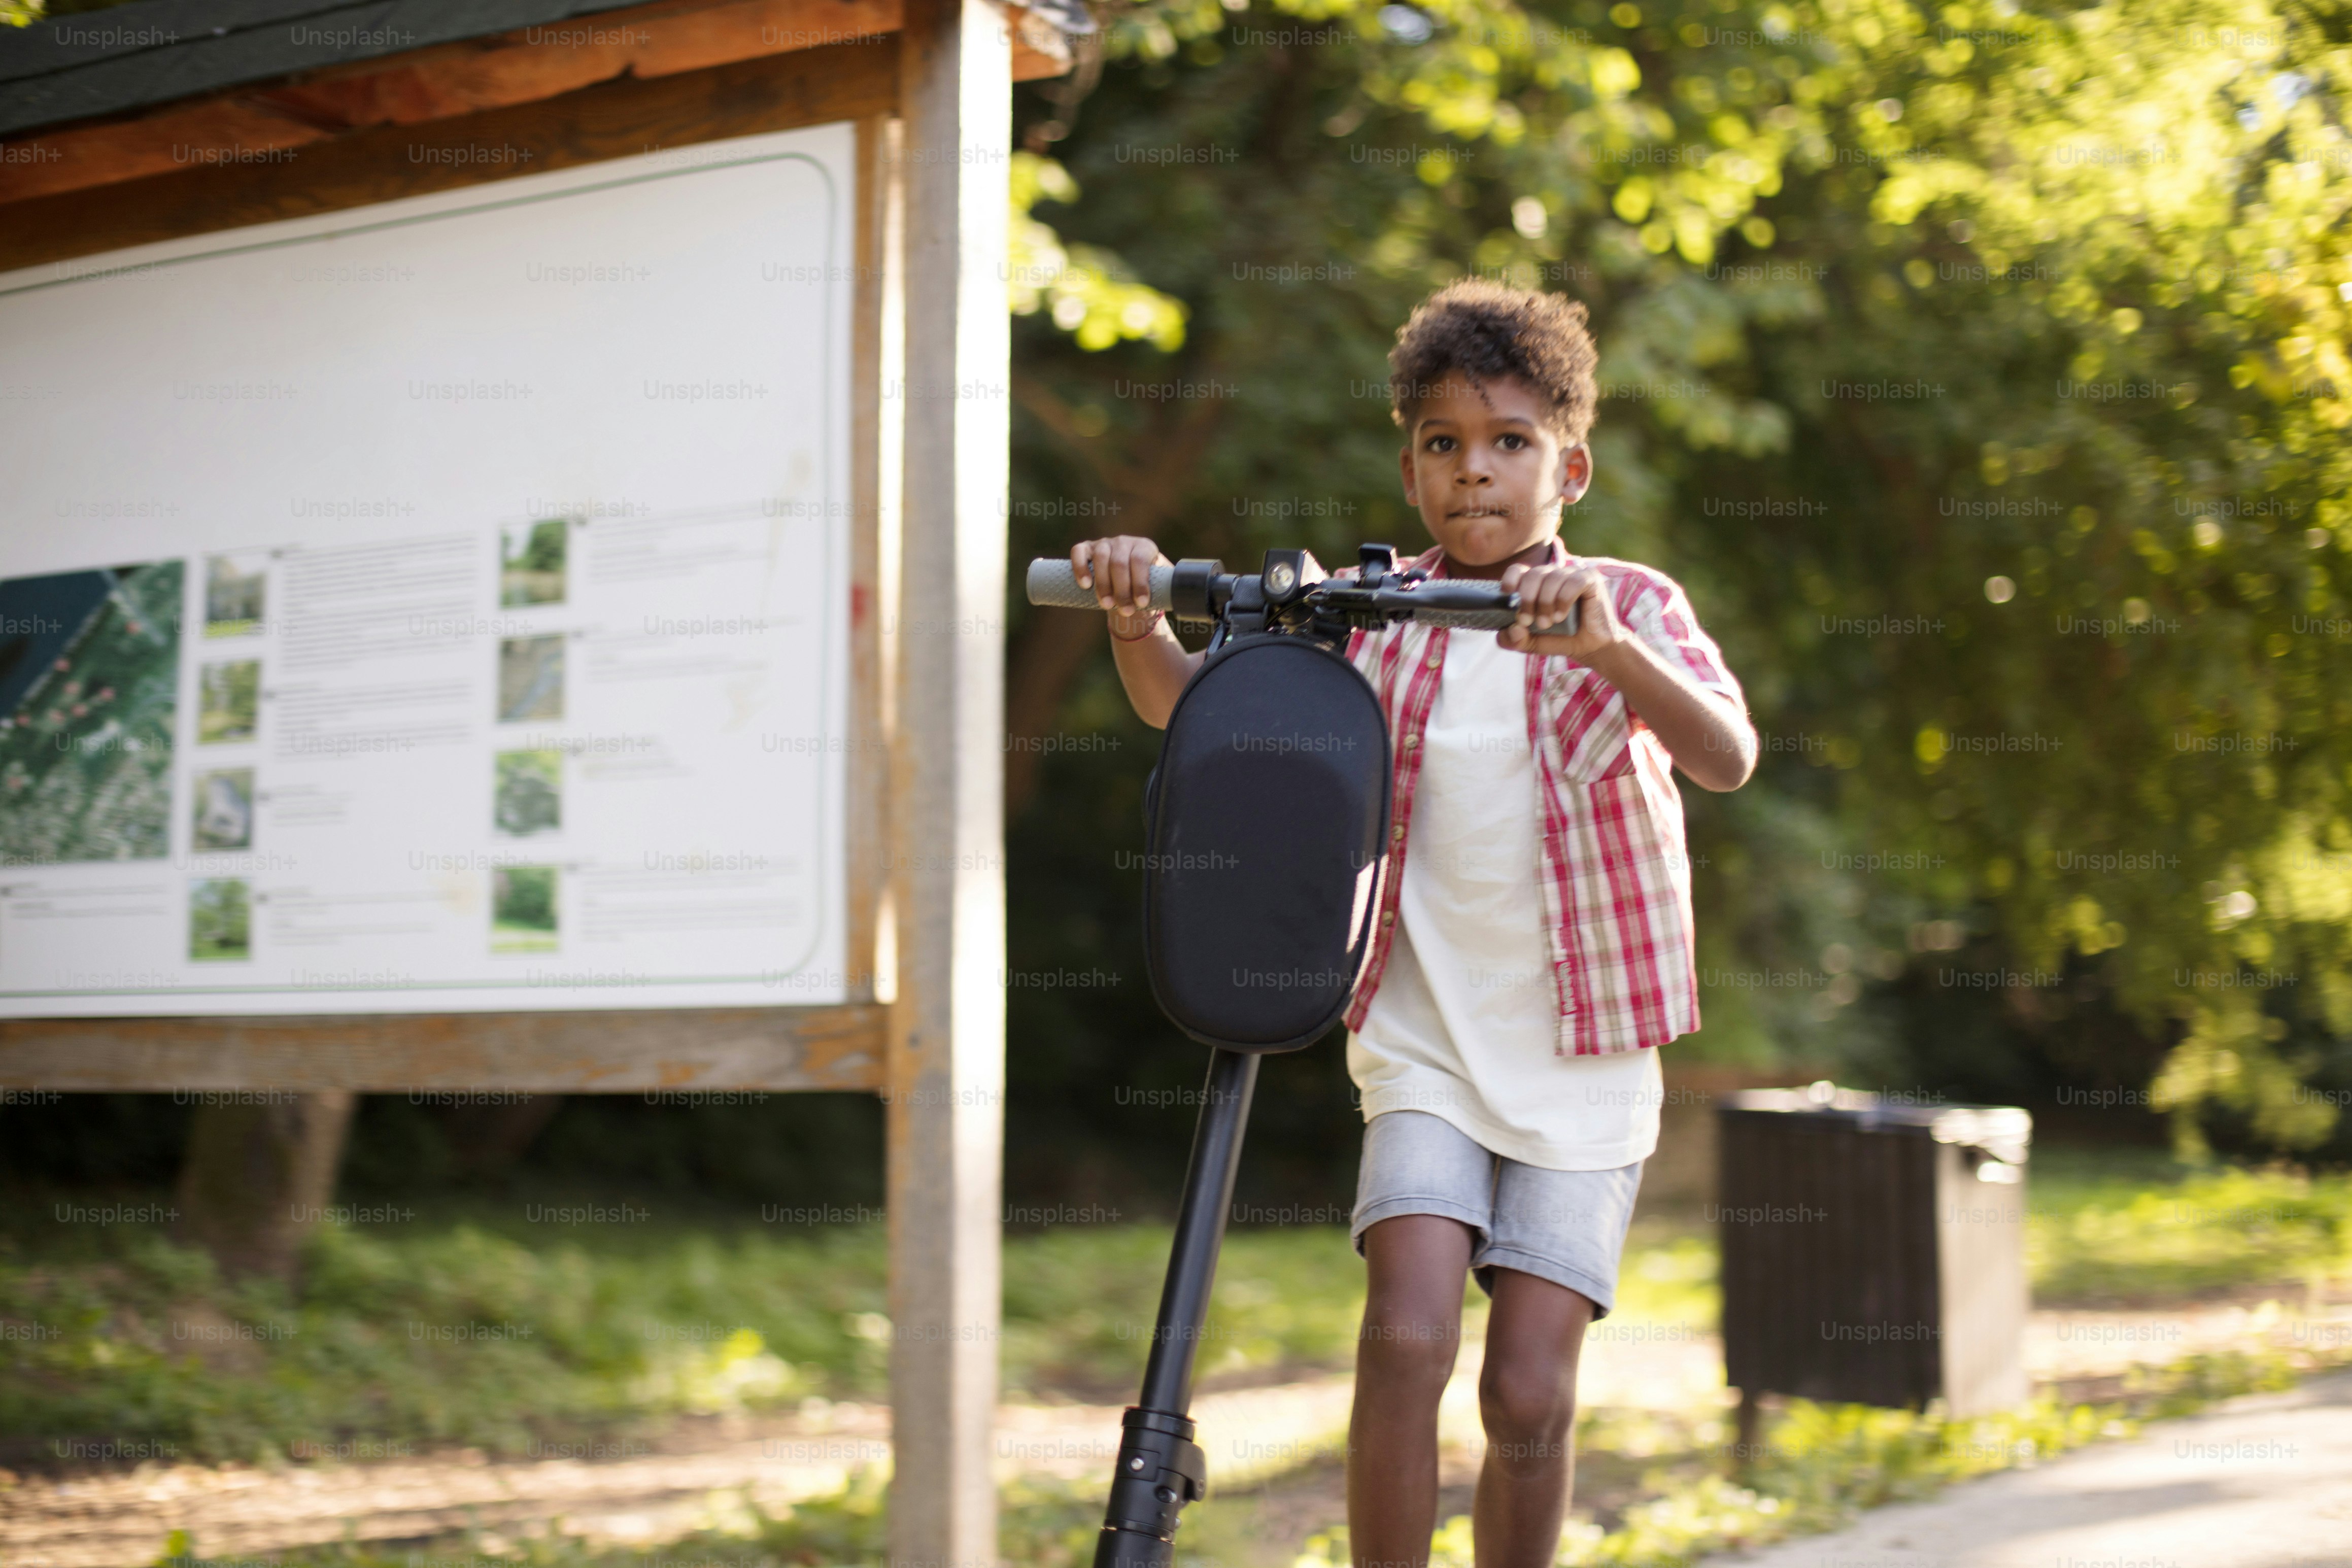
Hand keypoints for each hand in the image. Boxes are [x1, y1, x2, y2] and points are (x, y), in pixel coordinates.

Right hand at [1071, 535, 1166, 638]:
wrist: (1124, 585)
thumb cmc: (1142, 588)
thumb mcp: (1157, 587)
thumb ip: (1166, 590)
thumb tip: (1186, 602)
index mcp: (1145, 547)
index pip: (1141, 560)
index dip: (1140, 582)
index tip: (1142, 603)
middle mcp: (1124, 542)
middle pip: (1120, 562)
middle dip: (1122, 589)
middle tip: (1125, 610)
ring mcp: (1104, 543)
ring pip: (1101, 558)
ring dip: (1103, 584)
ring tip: (1106, 605)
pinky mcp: (1086, 548)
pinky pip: (1079, 552)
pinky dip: (1080, 567)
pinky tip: (1085, 584)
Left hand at [1496, 562, 1626, 659]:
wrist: (1589, 647)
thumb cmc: (1560, 639)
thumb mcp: (1531, 643)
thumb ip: (1514, 640)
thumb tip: (1512, 628)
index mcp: (1537, 584)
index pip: (1519, 570)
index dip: (1511, 579)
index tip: (1507, 594)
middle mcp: (1554, 575)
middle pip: (1534, 574)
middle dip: (1527, 599)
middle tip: (1528, 621)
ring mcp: (1573, 574)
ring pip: (1552, 578)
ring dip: (1546, 602)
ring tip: (1548, 622)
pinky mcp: (1590, 579)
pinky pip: (1573, 582)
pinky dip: (1563, 600)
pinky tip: (1562, 616)